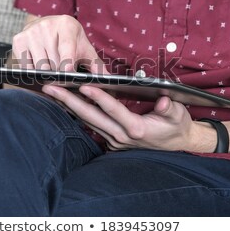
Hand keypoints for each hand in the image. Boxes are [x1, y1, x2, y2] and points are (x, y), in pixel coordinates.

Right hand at [12, 15, 107, 72]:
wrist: (48, 25)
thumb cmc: (69, 41)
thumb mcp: (85, 50)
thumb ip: (97, 66)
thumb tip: (110, 83)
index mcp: (67, 25)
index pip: (67, 49)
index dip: (67, 63)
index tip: (68, 73)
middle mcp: (46, 25)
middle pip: (52, 62)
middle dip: (58, 75)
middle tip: (62, 78)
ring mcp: (31, 32)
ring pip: (39, 66)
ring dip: (46, 75)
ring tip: (52, 72)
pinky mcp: (18, 39)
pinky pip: (25, 66)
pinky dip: (32, 72)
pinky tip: (38, 68)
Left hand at [42, 84, 215, 151]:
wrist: (178, 144)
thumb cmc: (176, 127)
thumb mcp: (178, 116)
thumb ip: (170, 109)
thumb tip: (163, 102)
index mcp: (136, 129)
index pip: (113, 110)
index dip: (99, 97)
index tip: (83, 85)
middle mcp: (121, 136)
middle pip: (91, 117)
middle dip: (69, 101)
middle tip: (51, 87)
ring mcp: (114, 140)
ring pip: (87, 121)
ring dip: (68, 107)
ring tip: (52, 92)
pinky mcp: (111, 139)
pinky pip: (91, 125)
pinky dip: (77, 113)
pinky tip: (65, 103)